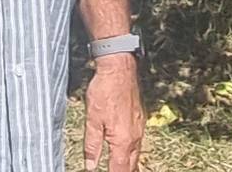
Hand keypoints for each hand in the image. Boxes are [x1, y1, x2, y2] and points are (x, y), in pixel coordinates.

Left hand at [80, 53, 143, 171]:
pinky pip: (138, 142)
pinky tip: (127, 150)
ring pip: (136, 154)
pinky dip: (132, 151)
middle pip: (131, 165)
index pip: (119, 169)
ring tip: (123, 169)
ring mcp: (139, 127)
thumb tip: (91, 165)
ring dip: (129, 165)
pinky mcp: (140, 119)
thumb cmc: (104, 91)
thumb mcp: (92, 120)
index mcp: (123, 140)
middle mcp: (135, 136)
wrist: (119, 69)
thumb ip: (92, 145)